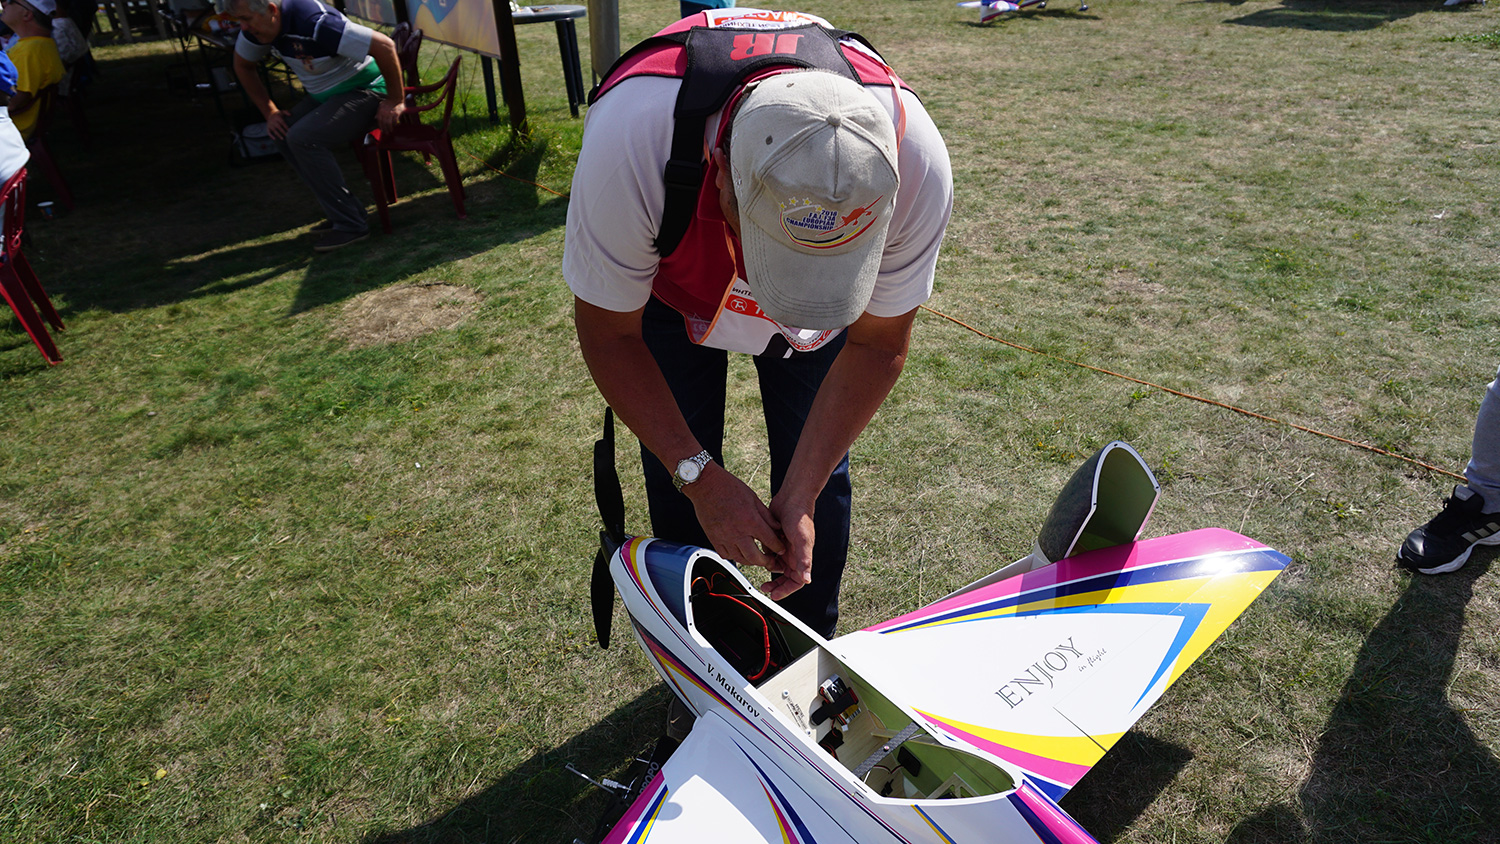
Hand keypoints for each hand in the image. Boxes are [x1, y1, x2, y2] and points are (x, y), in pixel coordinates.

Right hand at [265, 108, 289, 139]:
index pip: (282, 122)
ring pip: (274, 130)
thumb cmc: (279, 114)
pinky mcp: (268, 127)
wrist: (271, 114)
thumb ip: (286, 112)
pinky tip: (274, 139)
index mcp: (277, 117)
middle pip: (278, 127)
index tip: (290, 131)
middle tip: (287, 136)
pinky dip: (271, 135)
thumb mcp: (282, 112)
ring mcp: (270, 124)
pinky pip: (268, 132)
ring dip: (278, 135)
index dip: (286, 126)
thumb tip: (290, 115)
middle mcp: (273, 121)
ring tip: (282, 139)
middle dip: (283, 131)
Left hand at [377, 98, 405, 132]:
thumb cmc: (388, 102)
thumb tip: (375, 118)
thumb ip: (378, 111)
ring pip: (389, 123)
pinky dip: (394, 124)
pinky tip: (394, 125)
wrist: (396, 98)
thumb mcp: (381, 105)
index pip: (379, 120)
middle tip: (386, 133)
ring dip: (389, 128)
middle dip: (385, 129)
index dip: (380, 126)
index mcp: (380, 110)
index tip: (382, 130)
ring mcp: (390, 113)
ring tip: (390, 131)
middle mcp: (385, 112)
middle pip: (384, 123)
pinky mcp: (396, 113)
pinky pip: (394, 121)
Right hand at [683, 464, 790, 585]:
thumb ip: (766, 515)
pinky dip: (735, 557)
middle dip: (766, 562)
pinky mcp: (714, 539)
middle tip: (771, 562)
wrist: (706, 485)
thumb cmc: (729, 488)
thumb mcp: (753, 498)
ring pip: (740, 559)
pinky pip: (726, 555)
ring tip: (757, 558)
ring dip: (751, 562)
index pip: (769, 541)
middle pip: (755, 557)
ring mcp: (724, 537)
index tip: (781, 550)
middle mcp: (738, 532)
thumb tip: (777, 527)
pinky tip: (739, 553)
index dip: (778, 548)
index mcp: (750, 520)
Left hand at [768, 496, 813, 600]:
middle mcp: (794, 555)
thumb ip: (804, 561)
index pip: (796, 582)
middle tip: (765, 588)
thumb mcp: (803, 541)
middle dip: (775, 584)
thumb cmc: (801, 518)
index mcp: (802, 558)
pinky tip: (758, 554)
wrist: (792, 498)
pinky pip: (769, 553)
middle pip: (785, 577)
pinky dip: (764, 556)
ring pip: (775, 566)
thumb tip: (807, 580)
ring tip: (760, 568)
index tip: (774, 595)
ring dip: (768, 569)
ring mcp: (784, 548)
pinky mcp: (775, 540)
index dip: (786, 590)